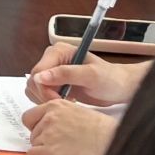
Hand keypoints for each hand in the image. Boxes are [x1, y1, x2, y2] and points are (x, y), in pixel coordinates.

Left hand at [21, 98, 117, 154]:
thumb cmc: (102, 130)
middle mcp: (49, 117)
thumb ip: (60, 115)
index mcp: (55, 105)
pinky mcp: (50, 151)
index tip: (42, 131)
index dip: (36, 126)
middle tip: (57, 144)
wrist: (110, 142)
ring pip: (33, 144)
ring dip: (44, 149)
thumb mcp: (77, 111)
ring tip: (63, 151)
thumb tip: (51, 124)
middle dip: (41, 139)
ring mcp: (48, 134)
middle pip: (32, 131)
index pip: (30, 116)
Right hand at [23, 41, 144, 105]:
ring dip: (47, 99)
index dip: (45, 89)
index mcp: (58, 51)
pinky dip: (49, 100)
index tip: (60, 100)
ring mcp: (53, 71)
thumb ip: (65, 74)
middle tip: (65, 102)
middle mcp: (52, 59)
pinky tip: (66, 101)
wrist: (120, 86)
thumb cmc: (110, 78)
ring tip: (67, 101)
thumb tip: (41, 77)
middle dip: (46, 95)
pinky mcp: (55, 83)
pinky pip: (41, 93)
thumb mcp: (90, 76)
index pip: (38, 72)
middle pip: (34, 81)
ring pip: (35, 88)